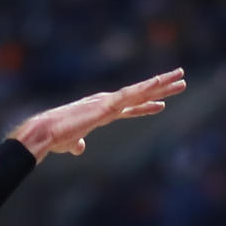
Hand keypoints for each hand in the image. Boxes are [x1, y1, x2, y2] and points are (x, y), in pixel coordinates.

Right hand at [11, 68, 186, 161]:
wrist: (44, 132)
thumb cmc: (54, 138)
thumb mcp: (69, 142)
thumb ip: (76, 143)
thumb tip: (79, 148)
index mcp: (100, 112)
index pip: (128, 107)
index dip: (145, 106)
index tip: (161, 104)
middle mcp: (106, 103)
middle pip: (140, 94)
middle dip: (161, 88)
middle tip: (181, 80)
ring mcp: (107, 102)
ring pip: (140, 90)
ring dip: (161, 84)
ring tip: (181, 77)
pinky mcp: (105, 105)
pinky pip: (130, 94)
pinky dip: (145, 88)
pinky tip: (159, 82)